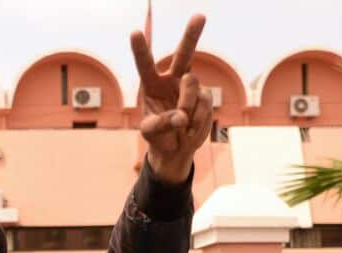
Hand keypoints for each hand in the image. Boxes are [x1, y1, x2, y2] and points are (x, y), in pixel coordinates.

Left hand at [132, 14, 209, 183]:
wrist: (175, 149)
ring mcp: (191, 87)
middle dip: (192, 35)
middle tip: (200, 15)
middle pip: (183, 54)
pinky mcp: (206, 97)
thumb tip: (181, 117)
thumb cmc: (157, 136)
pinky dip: (196, 121)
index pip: (145, 64)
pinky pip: (203, 105)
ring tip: (180, 125)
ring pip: (192, 88)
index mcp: (151, 84)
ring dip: (186, 108)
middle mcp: (172, 80)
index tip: (134, 32)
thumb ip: (161, 124)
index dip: (140, 49)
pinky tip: (190, 128)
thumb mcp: (150, 132)